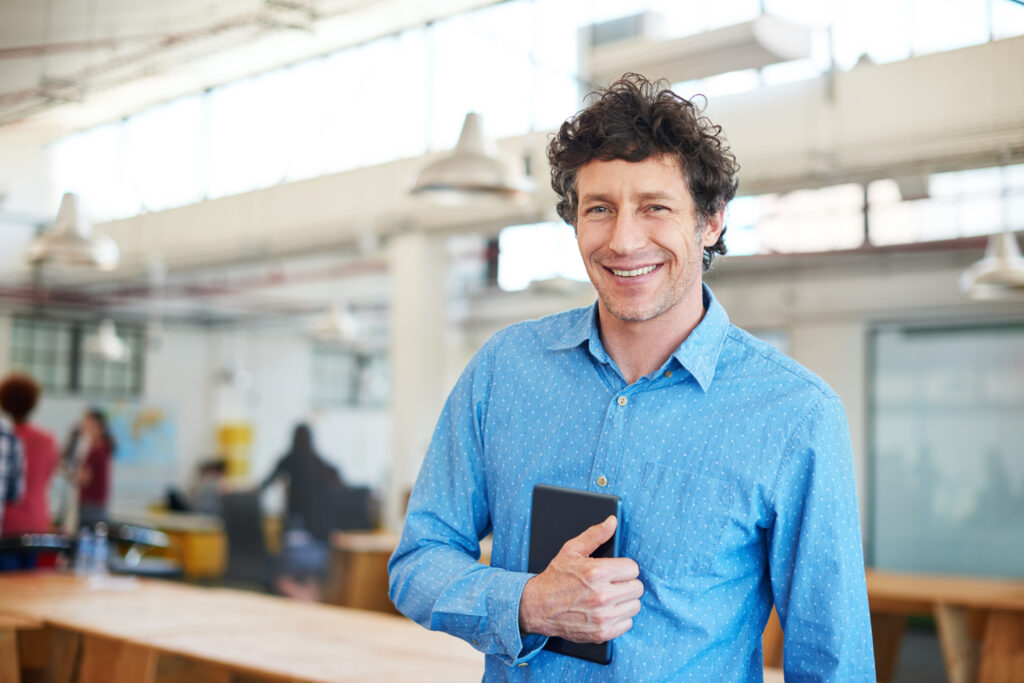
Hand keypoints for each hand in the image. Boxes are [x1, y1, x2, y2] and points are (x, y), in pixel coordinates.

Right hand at [519, 515, 642, 642]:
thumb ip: (595, 535)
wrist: (538, 607)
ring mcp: (603, 616)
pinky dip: (620, 618)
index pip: (633, 568)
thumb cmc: (556, 578)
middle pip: (637, 587)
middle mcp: (602, 595)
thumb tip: (612, 521)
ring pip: (635, 606)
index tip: (615, 571)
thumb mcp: (572, 551)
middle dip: (626, 584)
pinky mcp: (603, 632)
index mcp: (597, 572)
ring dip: (624, 601)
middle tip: (612, 584)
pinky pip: (628, 623)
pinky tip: (606, 612)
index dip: (623, 568)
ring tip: (609, 597)